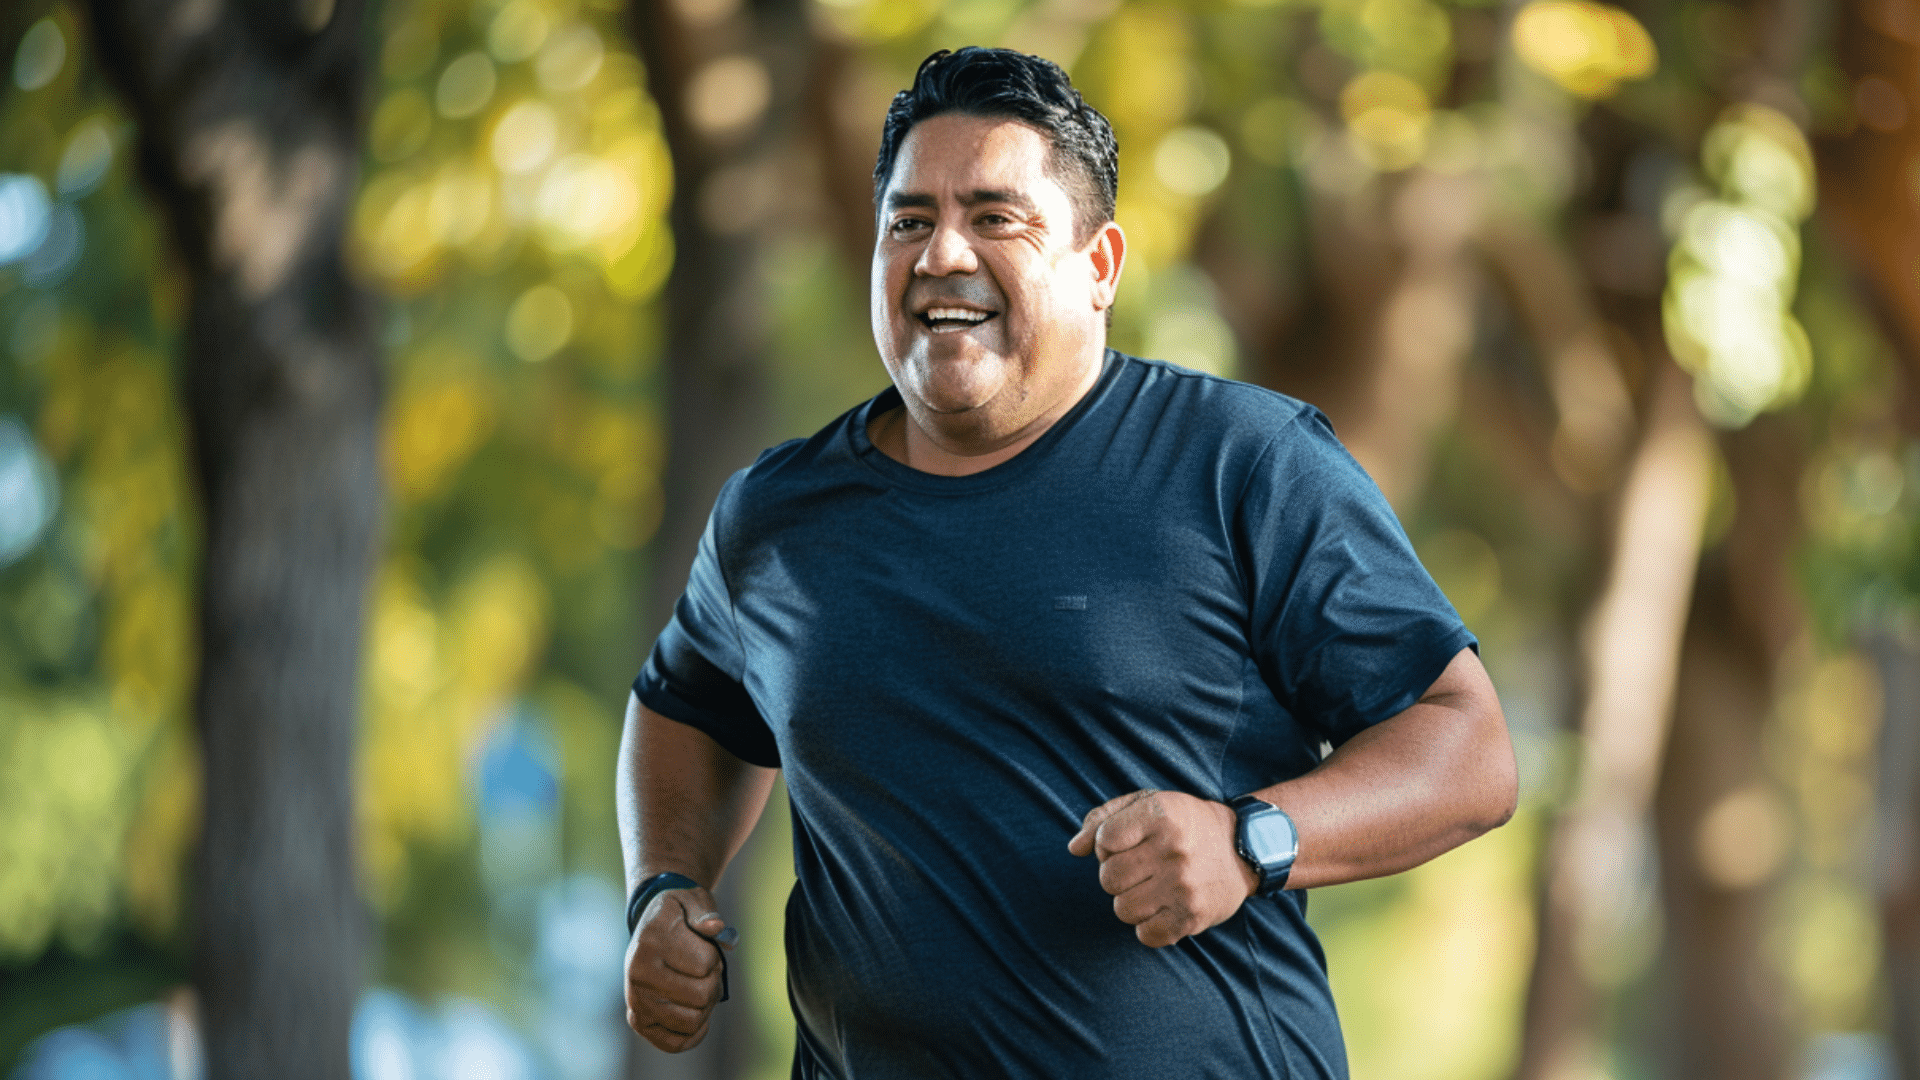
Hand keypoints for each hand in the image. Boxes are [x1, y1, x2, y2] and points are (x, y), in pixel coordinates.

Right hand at [624, 885, 733, 1050]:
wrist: (650, 927)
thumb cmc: (678, 915)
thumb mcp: (692, 900)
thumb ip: (705, 912)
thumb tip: (716, 927)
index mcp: (651, 941)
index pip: (705, 964)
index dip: (714, 956)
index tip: (703, 945)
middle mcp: (637, 973)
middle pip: (702, 996)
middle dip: (713, 982)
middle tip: (704, 968)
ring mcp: (635, 1000)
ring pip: (693, 1022)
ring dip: (705, 1006)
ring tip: (696, 985)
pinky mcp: (638, 1021)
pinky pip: (676, 1044)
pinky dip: (694, 1033)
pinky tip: (695, 1012)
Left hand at [1067, 790, 1259, 947]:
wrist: (1244, 849)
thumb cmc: (1185, 824)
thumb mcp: (1148, 803)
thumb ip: (1104, 818)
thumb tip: (1074, 848)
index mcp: (1161, 815)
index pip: (1104, 840)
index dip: (1107, 845)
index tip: (1126, 844)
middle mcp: (1173, 849)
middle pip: (1109, 879)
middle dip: (1117, 876)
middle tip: (1140, 869)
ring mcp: (1184, 885)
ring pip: (1122, 909)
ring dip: (1131, 902)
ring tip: (1151, 888)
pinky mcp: (1193, 916)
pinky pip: (1145, 935)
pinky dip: (1148, 927)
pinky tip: (1163, 908)